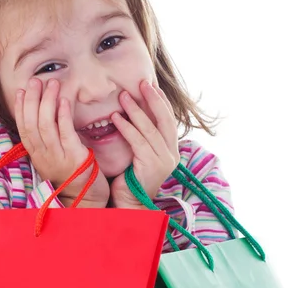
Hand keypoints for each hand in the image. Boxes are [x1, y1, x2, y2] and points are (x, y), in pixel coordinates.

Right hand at [15, 77, 109, 206]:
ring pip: (46, 125)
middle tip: (35, 80)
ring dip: (48, 102)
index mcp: (37, 155)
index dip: (20, 108)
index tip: (20, 90)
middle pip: (32, 123)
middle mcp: (43, 156)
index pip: (23, 128)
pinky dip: (63, 115)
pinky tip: (64, 100)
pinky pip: (65, 133)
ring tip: (52, 84)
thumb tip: (45, 114)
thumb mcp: (54, 157)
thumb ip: (49, 139)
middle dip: (32, 99)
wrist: (87, 199)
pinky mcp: (75, 157)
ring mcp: (58, 157)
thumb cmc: (73, 175)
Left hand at [109, 80, 179, 208]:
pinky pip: (138, 141)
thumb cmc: (130, 177)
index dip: (160, 101)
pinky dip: (127, 127)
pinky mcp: (151, 166)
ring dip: (135, 110)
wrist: (128, 204)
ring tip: (123, 96)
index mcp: (171, 149)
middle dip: (153, 99)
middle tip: (142, 82)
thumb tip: (133, 110)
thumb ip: (141, 135)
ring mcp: (164, 160)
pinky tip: (115, 118)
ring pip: (150, 129)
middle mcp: (171, 154)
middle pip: (164, 119)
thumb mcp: (139, 152)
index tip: (150, 85)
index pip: (168, 119)